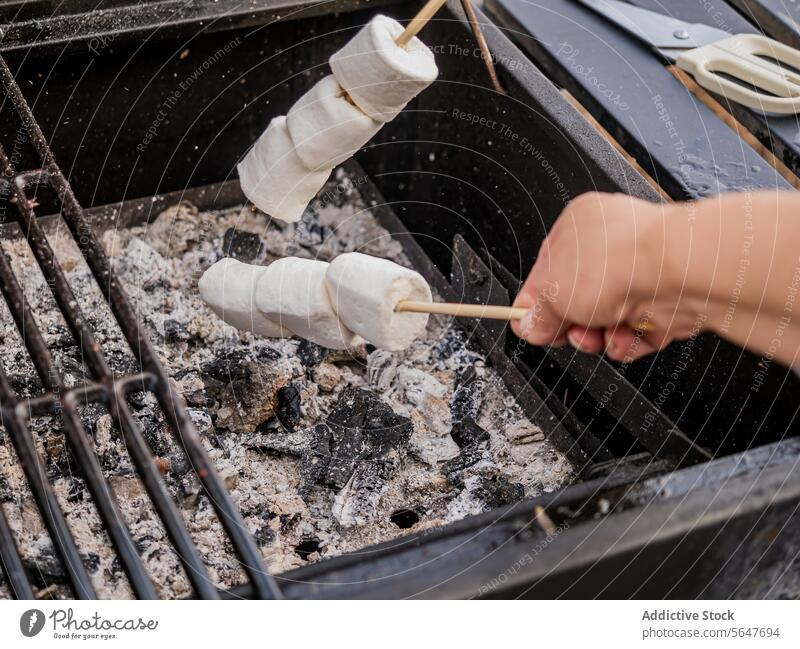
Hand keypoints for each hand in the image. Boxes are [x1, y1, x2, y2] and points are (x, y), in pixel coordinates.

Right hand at [511, 192, 709, 361]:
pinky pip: (634, 333)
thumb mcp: (553, 292)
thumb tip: (530, 326)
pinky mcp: (664, 303)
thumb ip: (537, 313)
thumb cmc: (619, 261)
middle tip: (568, 331)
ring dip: (597, 337)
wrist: (679, 272)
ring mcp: (640, 275)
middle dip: (570, 324)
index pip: (547, 271)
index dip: (536, 303)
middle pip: (576, 301)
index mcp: (578, 227)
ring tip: (600, 334)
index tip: (531, 325)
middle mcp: (610, 248)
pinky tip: (625, 337)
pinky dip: (626, 342)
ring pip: (605, 322)